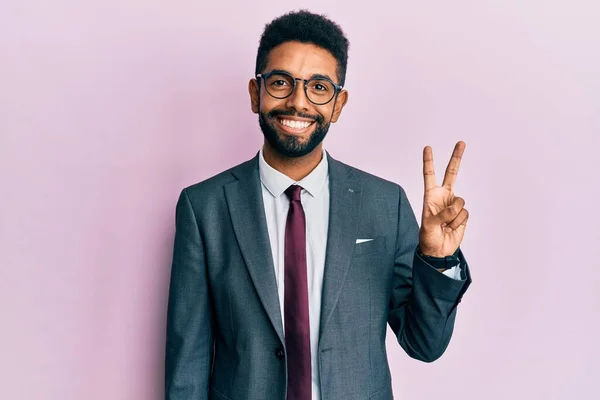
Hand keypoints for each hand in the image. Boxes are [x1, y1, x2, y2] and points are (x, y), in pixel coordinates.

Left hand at [419, 141, 468, 256]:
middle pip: (451, 174)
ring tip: (445, 224)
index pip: (429, 175)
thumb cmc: (428, 236)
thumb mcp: (429, 226)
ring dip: (453, 216)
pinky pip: (465, 214)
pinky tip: (452, 227)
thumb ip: (440, 215)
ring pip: (460, 202)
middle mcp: (444, 196)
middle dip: (456, 158)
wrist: (439, 250)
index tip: (427, 147)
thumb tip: (454, 208)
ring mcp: (454, 204)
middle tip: (461, 142)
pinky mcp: (463, 214)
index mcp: (430, 196)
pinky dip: (459, 222)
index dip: (428, 161)